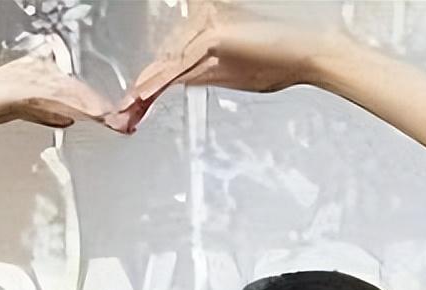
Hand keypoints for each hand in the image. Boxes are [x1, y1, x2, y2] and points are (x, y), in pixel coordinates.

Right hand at [0, 52, 115, 136]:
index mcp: (37, 70)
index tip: (116, 115)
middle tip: (124, 120)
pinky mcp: (22, 88)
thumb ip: (46, 112)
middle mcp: (36, 68)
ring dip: (95, 108)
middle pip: (78, 87)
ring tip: (115, 121)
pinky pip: (56, 98)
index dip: (95, 101)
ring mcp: (30, 76)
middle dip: (102, 105)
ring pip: (71, 92)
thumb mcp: (22, 110)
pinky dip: (76, 107)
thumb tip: (70, 118)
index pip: (74, 86)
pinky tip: (92, 116)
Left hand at [106, 1, 344, 133]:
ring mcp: (206, 40)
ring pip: (167, 66)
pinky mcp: (214, 40)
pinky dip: (162, 81)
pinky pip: (181, 64)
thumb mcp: (243, 78)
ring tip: (125, 108)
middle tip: (120, 114)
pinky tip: (144, 93)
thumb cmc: (283, 62)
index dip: (150, 89)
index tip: (132, 109)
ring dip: (145, 89)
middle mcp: (202, 44)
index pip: (171, 71)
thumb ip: (216, 78)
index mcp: (208, 55)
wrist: (306, 54)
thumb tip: (191, 84)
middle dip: (141, 93)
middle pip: (163, 67)